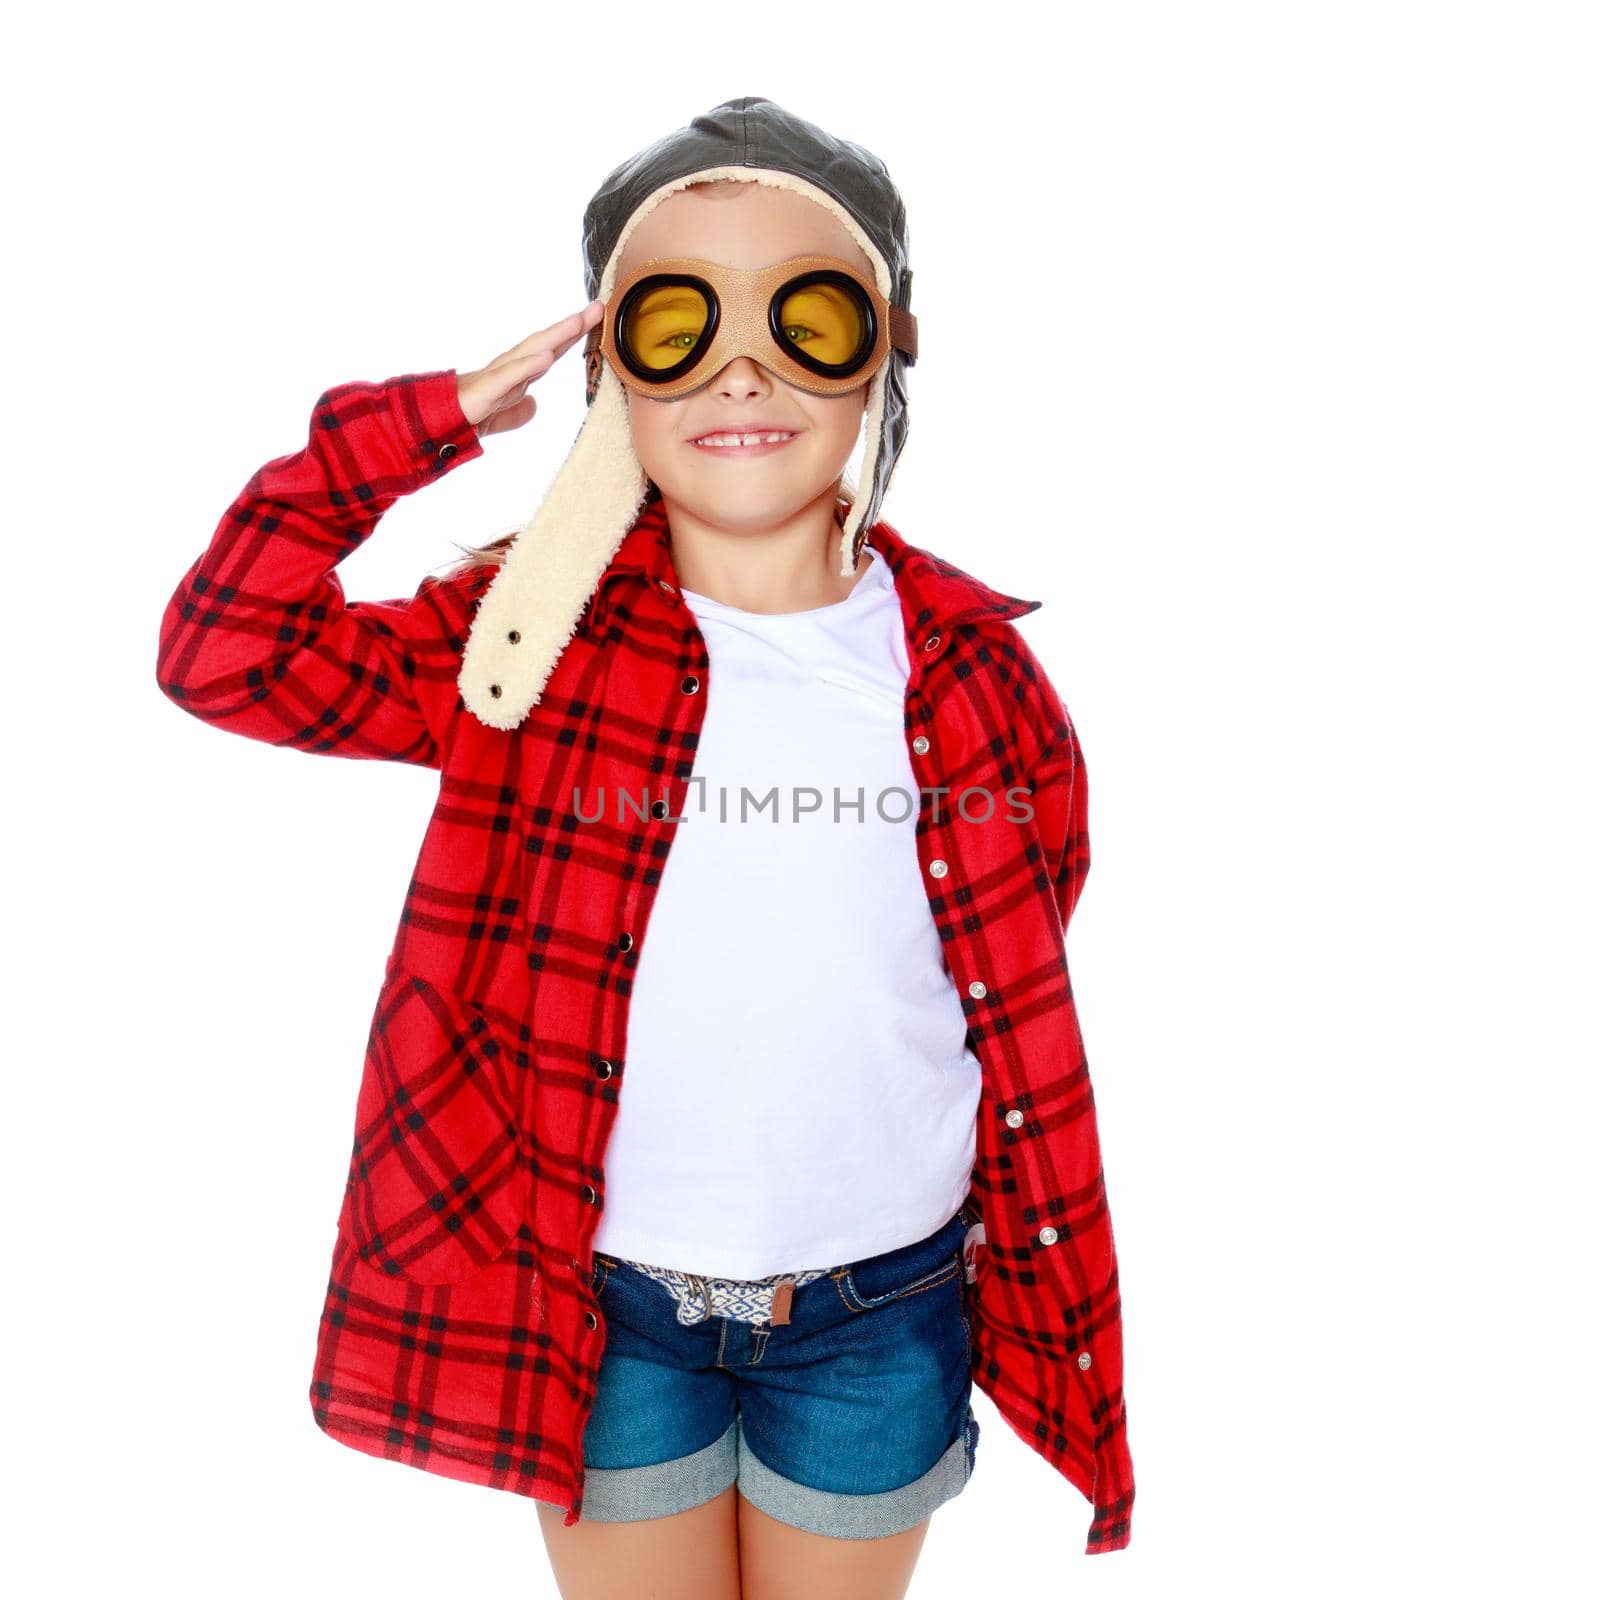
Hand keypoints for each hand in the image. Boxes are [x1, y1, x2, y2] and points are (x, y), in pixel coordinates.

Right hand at [456, 299, 604, 438]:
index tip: (595, 319)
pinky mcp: (485, 390)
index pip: (549, 351)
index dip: (572, 336)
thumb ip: (516, 412)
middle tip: (597, 308)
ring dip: (555, 336)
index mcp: (515, 375)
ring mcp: (498, 376)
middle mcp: (509, 369)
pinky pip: (509, 376)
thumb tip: (533, 404)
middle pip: (545, 343)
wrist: (435, 424)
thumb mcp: (499, 417)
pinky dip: (527, 366)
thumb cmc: (465, 414)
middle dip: (571, 326)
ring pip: (530, 351)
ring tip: (578, 322)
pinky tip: (546, 357)